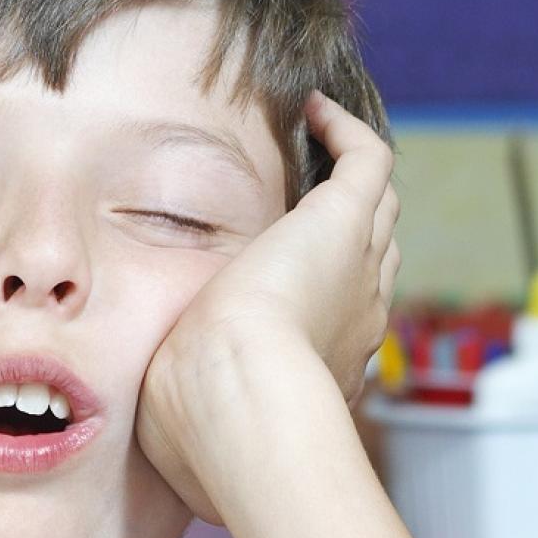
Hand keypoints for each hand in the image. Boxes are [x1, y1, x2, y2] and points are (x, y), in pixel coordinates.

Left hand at [139, 92, 401, 521]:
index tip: (289, 285)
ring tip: (322, 147)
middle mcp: (357, 313)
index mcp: (325, 362)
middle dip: (353, 234)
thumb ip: (182, 416)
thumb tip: (158, 424)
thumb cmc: (205, 427)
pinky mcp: (341, 221)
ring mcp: (356, 265)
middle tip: (314, 203)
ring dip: (354, 180)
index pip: (338, 319)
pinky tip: (314, 110)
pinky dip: (346, 132)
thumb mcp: (189, 422)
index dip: (323, 296)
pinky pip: (367, 160)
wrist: (237, 398)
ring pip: (378, 209)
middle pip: (372, 257)